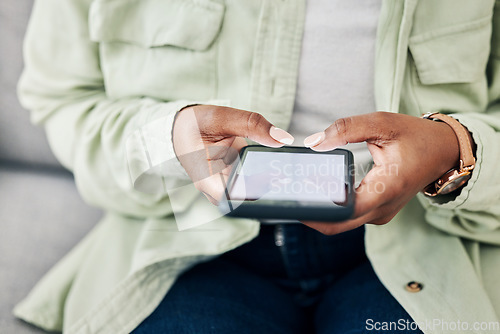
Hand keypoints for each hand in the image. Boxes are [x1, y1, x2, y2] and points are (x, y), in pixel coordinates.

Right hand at [172, 105, 293, 203]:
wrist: (182, 128)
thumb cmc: (194, 124)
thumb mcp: (221, 117)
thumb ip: (252, 125)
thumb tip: (283, 138)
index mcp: (206, 177)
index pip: (233, 196)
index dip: (256, 191)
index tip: (276, 178)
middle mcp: (214, 187)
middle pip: (244, 198)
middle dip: (268, 188)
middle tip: (288, 175)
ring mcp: (223, 185)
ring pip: (249, 193)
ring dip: (268, 183)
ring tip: (285, 170)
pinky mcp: (231, 180)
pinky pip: (250, 183)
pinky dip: (264, 176)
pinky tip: (277, 166)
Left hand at [302, 112, 459, 234]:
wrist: (443, 152)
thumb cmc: (416, 137)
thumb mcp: (383, 123)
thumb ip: (346, 129)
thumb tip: (313, 142)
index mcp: (385, 189)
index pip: (342, 212)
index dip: (314, 209)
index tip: (291, 197)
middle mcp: (382, 210)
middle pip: (336, 225)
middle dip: (308, 214)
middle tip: (283, 196)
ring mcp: (379, 215)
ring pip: (340, 223)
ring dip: (317, 212)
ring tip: (293, 192)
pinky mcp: (376, 212)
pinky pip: (347, 217)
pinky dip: (329, 208)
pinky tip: (312, 193)